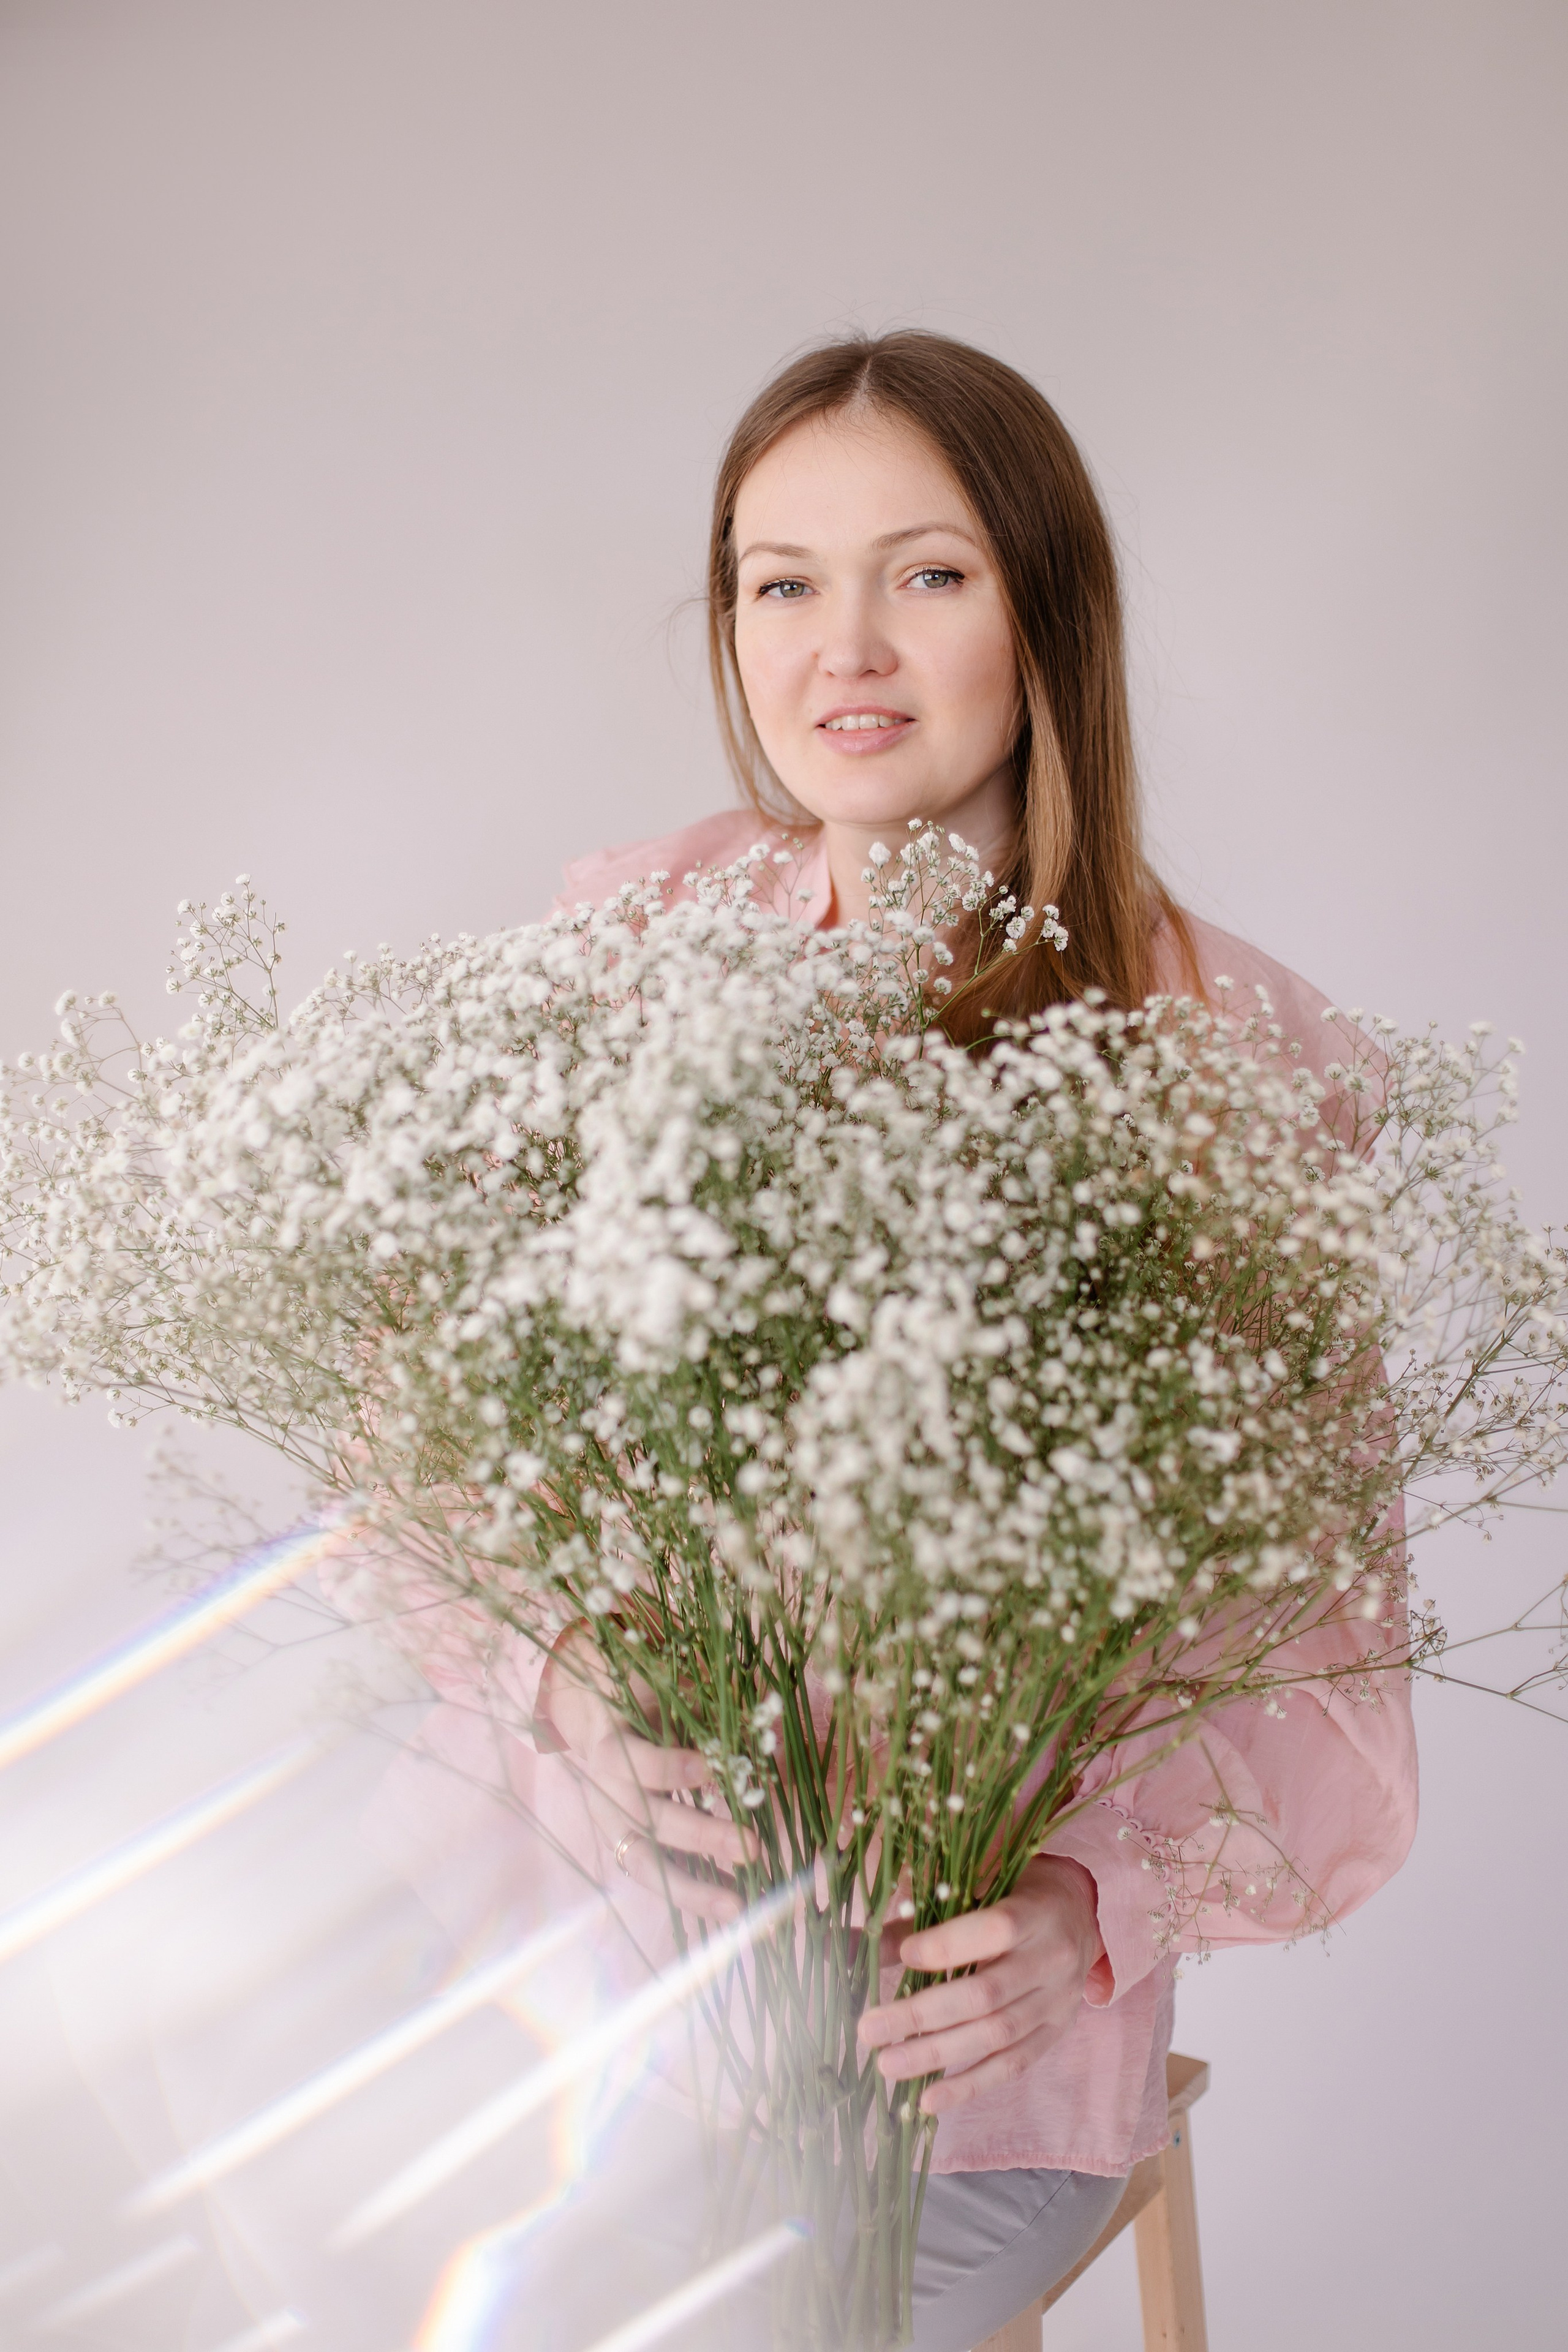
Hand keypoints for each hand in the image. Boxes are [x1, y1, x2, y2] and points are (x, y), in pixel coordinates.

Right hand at [539, 1630, 757, 1924]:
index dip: (669, 1767)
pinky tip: (729, 1907)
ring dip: (693, 1889)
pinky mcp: (625, 1848)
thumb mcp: (658, 1687)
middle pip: (648, 1822)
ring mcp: (613, 1826)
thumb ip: (700, 1703)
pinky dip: (690, 1893)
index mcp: (608, 1744)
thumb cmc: (636, 1695)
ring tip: (738, 1908)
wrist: (589, 1716)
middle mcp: (606, 1792)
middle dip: (700, 1837)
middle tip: (751, 1847)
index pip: (633, 1760)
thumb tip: (760, 1726)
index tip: (710, 1768)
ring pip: (646, 1865)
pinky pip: (656, 1876)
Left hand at [856, 1856, 1109, 2113]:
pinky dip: (968, 2086)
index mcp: (1036, 1912)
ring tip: (886, 2065)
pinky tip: (927, 2099)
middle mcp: (1052, 1959)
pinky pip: (1011, 2066)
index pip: (996, 1930)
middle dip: (922, 2014)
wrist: (1081, 1915)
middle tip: (869, 2029)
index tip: (903, 1955)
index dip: (948, 1945)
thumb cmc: (1015, 1892)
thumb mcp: (980, 1887)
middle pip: (986, 1994)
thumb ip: (923, 1917)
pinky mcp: (1054, 2035)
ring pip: (995, 2036)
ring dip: (937, 2055)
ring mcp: (1057, 2003)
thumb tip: (852, 1944)